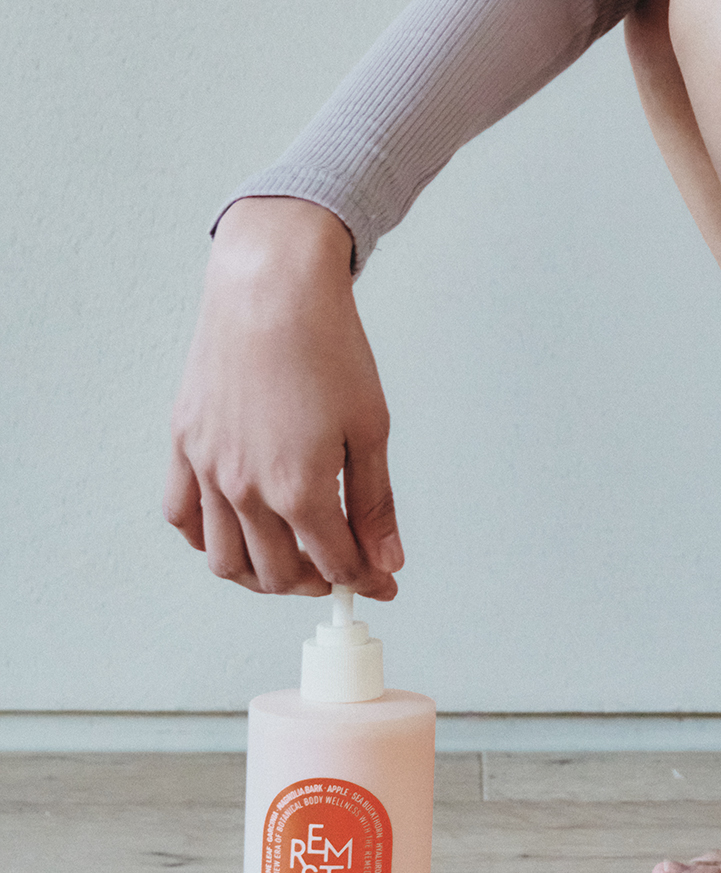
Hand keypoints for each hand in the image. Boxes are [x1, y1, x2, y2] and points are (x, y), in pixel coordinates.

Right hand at [165, 197, 402, 597]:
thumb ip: (374, 503)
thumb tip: (386, 563)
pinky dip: (207, 539)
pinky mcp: (184, 444)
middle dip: (314, 584)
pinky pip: (183, 516)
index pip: (334, 562)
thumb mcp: (370, 426)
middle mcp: (244, 488)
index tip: (383, 583)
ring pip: (224, 559)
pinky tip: (236, 533)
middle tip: (340, 571)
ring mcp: (207, 468)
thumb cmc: (329, 348)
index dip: (365, 579)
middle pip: (276, 572)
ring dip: (259, 578)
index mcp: (299, 487)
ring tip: (290, 564)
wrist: (271, 287)